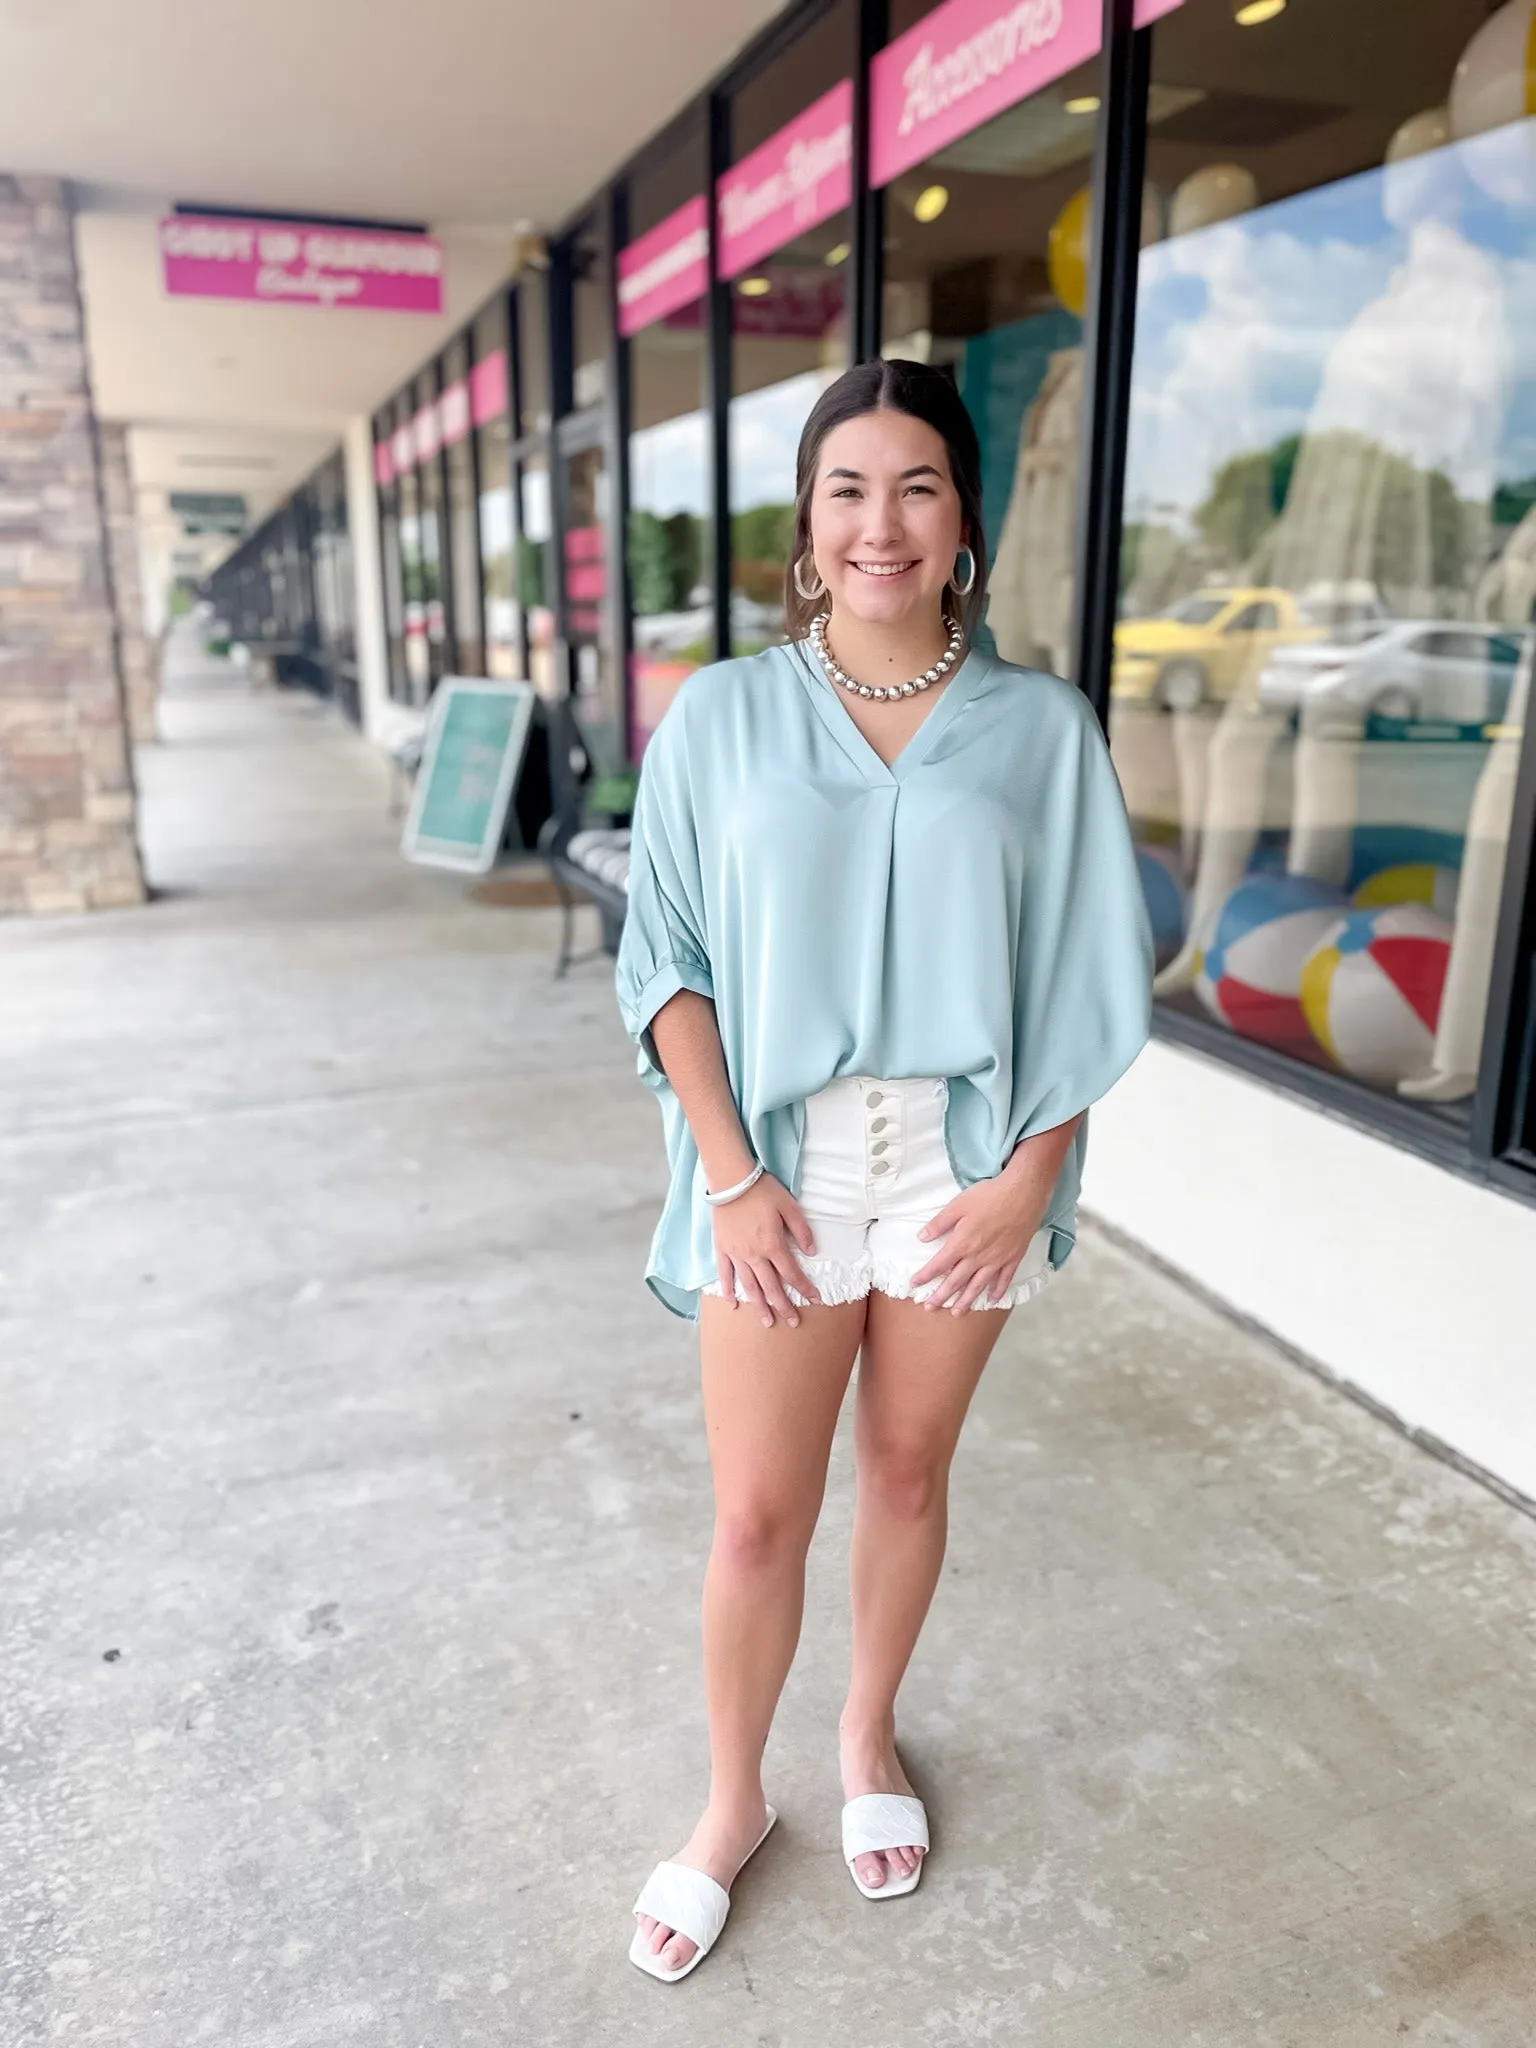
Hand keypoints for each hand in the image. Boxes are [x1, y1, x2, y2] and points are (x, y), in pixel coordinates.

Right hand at [711, 1174, 823, 1327]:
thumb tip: (812, 1251)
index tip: (815, 1300)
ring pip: (749, 1286)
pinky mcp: (722, 1248)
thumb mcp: (789, 1206)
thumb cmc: (762, 1190)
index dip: (805, 1288)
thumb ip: (801, 1230)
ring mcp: (736, 1254)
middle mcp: (755, 1255)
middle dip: (783, 1306)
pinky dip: (728, 1289)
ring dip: (759, 1306)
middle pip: (771, 1287)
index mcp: (773, 1245)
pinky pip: (725, 1274)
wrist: (730, 1180)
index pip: (792, 1273)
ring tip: (766, 1322)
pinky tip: (732, 1303)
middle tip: (792, 1322)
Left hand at [908, 1176, 1044, 1314]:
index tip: (914, 1285)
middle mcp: (978, 1257)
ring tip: (957, 1313)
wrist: (1023, 1193)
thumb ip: (939, 1223)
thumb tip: (922, 1237)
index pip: (938, 1265)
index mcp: (961, 1243)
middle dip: (941, 1296)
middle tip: (930, 1308)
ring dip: (966, 1301)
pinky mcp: (1013, 1258)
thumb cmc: (989, 1196)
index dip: (925, 1276)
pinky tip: (991, 1299)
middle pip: (956, 1281)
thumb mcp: (958, 1205)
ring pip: (978, 1286)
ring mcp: (997, 1260)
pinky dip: (997, 1291)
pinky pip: (1004, 1280)